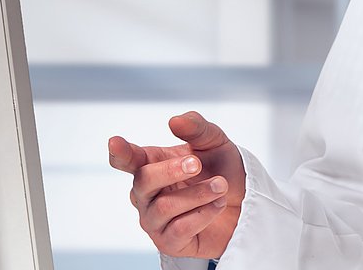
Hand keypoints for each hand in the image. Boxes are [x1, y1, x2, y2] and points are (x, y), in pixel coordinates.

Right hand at [108, 111, 245, 258]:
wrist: (247, 202)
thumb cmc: (223, 170)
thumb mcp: (214, 142)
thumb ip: (196, 128)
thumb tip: (175, 120)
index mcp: (152, 164)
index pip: (128, 159)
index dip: (120, 152)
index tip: (115, 142)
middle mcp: (147, 194)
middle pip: (144, 180)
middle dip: (172, 170)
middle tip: (197, 164)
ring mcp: (155, 220)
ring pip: (165, 206)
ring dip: (198, 194)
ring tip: (221, 186)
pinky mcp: (169, 242)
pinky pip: (179, 229)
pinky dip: (203, 214)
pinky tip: (218, 205)